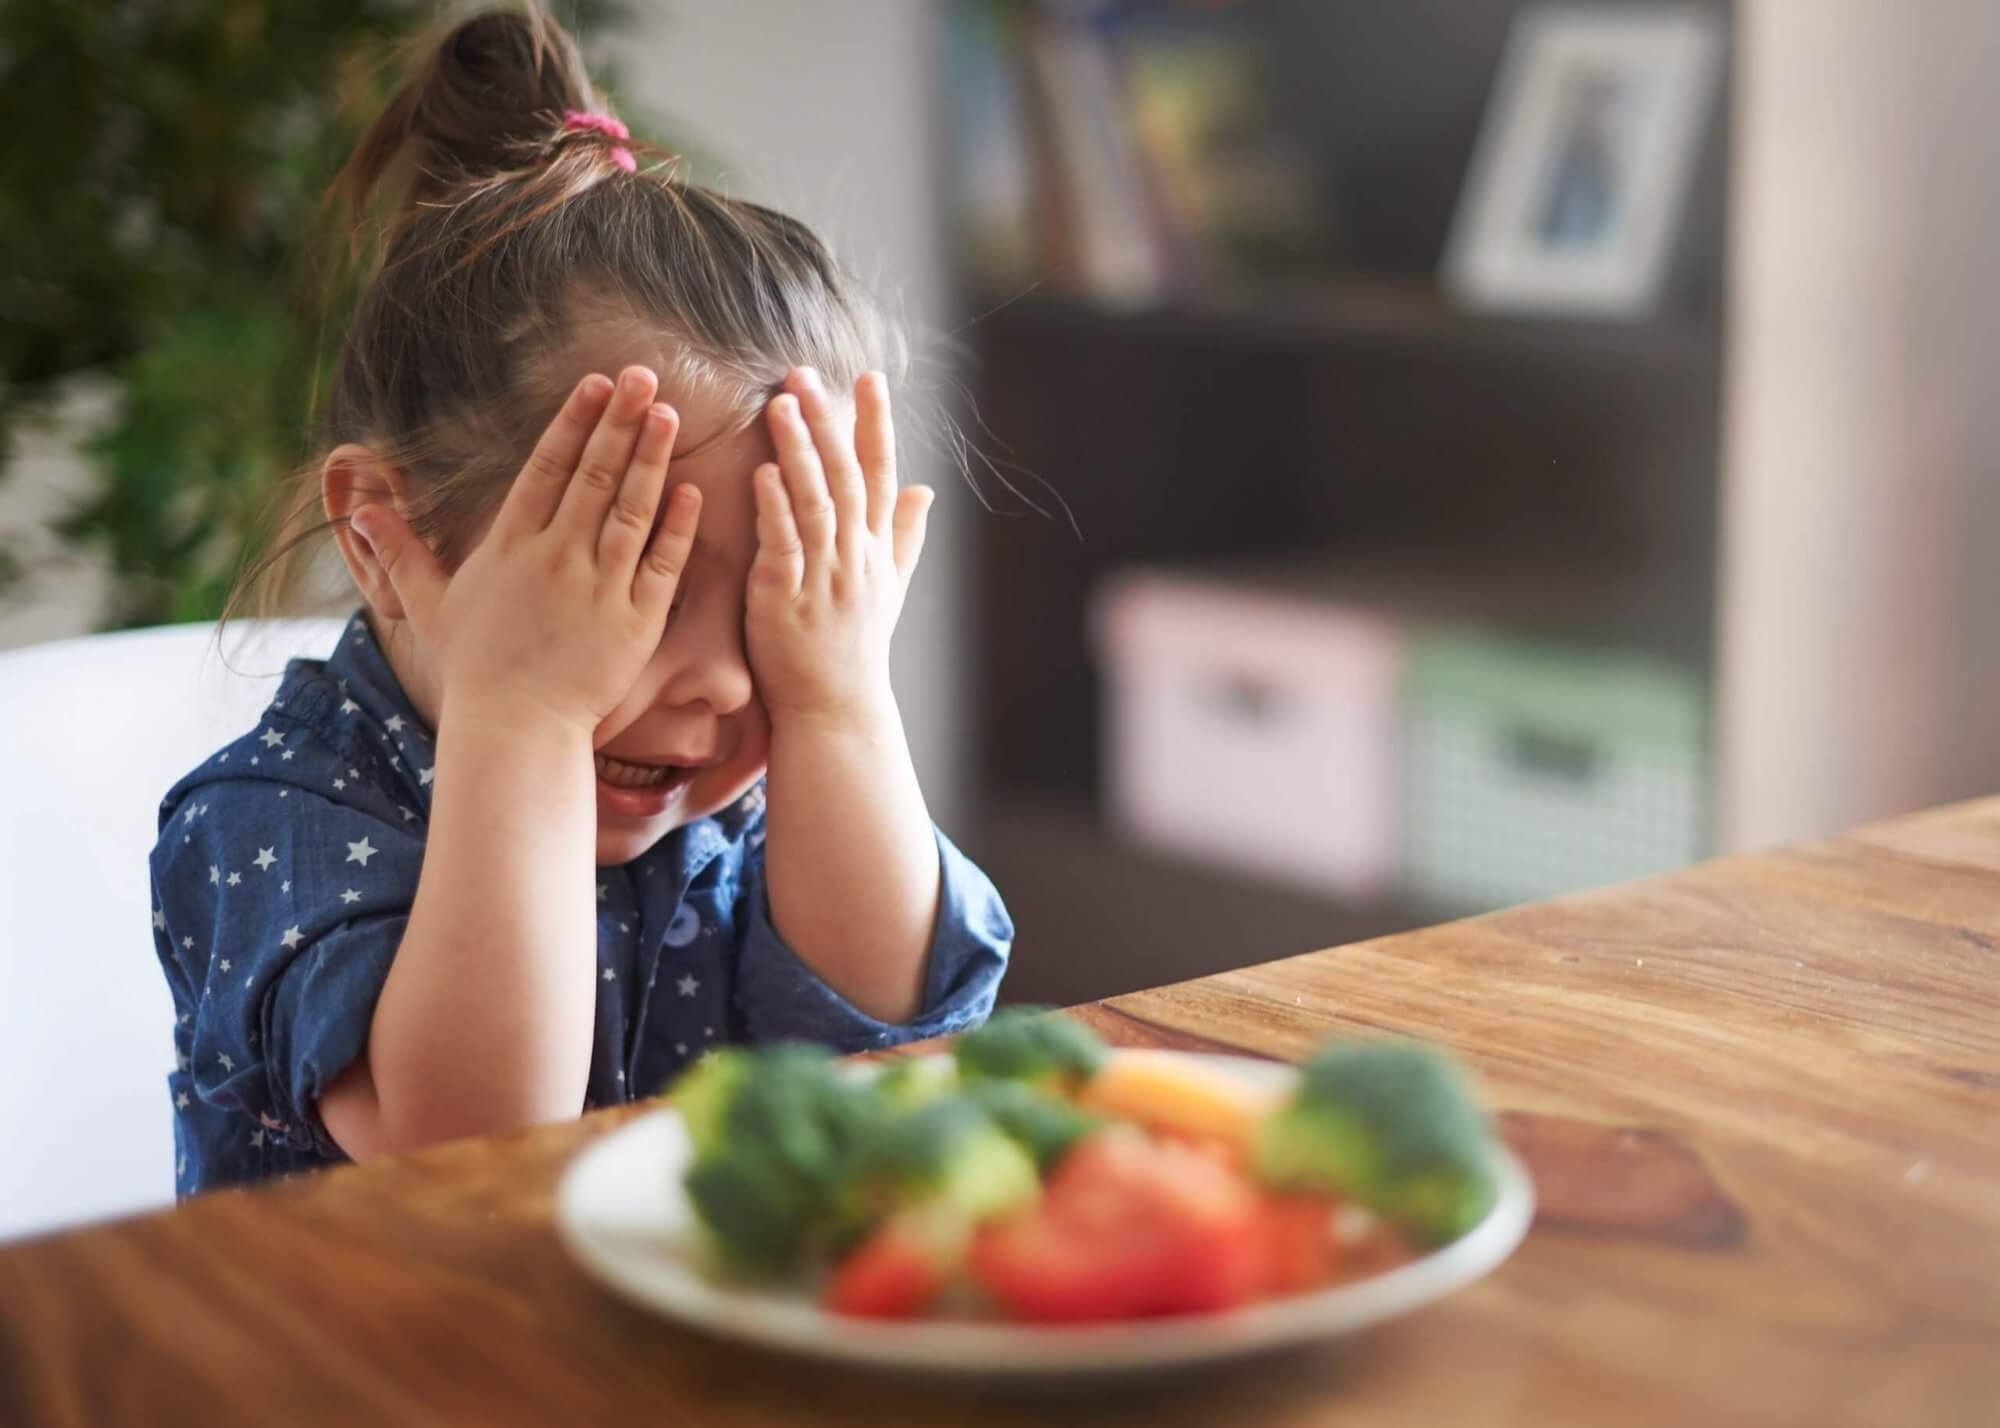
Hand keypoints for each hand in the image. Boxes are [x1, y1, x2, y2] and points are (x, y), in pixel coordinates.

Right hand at [350, 367, 700, 737]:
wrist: (516, 728)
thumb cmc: (475, 668)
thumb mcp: (430, 605)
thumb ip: (401, 553)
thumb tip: (359, 510)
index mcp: (511, 545)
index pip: (547, 468)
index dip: (574, 422)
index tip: (596, 383)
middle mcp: (557, 557)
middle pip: (594, 475)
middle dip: (620, 422)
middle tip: (645, 376)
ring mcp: (600, 587)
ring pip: (631, 509)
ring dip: (651, 459)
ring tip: (670, 414)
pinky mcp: (636, 620)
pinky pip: (662, 563)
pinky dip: (678, 526)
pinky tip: (692, 490)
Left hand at [746, 368, 931, 724]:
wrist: (836, 711)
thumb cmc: (855, 649)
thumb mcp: (890, 589)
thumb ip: (904, 536)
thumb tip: (928, 490)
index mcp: (876, 549)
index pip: (881, 474)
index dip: (875, 424)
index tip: (869, 377)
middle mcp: (856, 557)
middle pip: (847, 477)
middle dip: (829, 422)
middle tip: (805, 374)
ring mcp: (823, 577)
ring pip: (815, 502)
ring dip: (799, 451)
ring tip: (780, 405)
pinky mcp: (786, 600)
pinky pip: (784, 546)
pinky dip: (775, 509)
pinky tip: (762, 473)